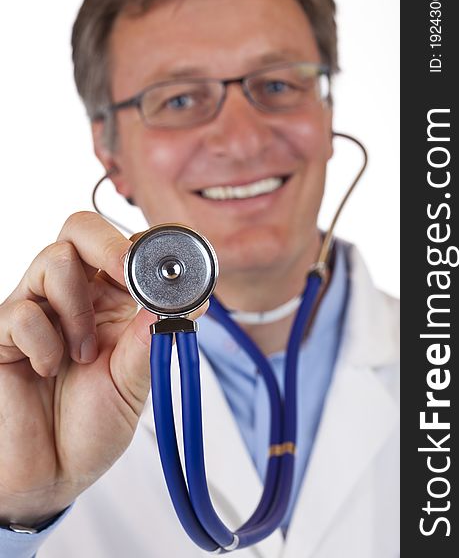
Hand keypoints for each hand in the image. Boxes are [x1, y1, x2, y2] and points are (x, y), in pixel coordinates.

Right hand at [0, 212, 204, 526]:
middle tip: (125, 275)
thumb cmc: (91, 426)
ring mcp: (36, 311)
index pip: (122, 248)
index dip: (144, 244)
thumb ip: (152, 338)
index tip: (166, 261)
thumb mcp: (133, 382)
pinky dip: (44, 342)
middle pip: (81, 230)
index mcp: (110, 304)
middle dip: (108, 245)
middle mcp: (73, 297)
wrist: (51, 474)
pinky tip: (49, 369)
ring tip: (81, 354)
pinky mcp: (2, 333)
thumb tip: (192, 299)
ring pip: (54, 260)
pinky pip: (21, 311)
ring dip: (77, 308)